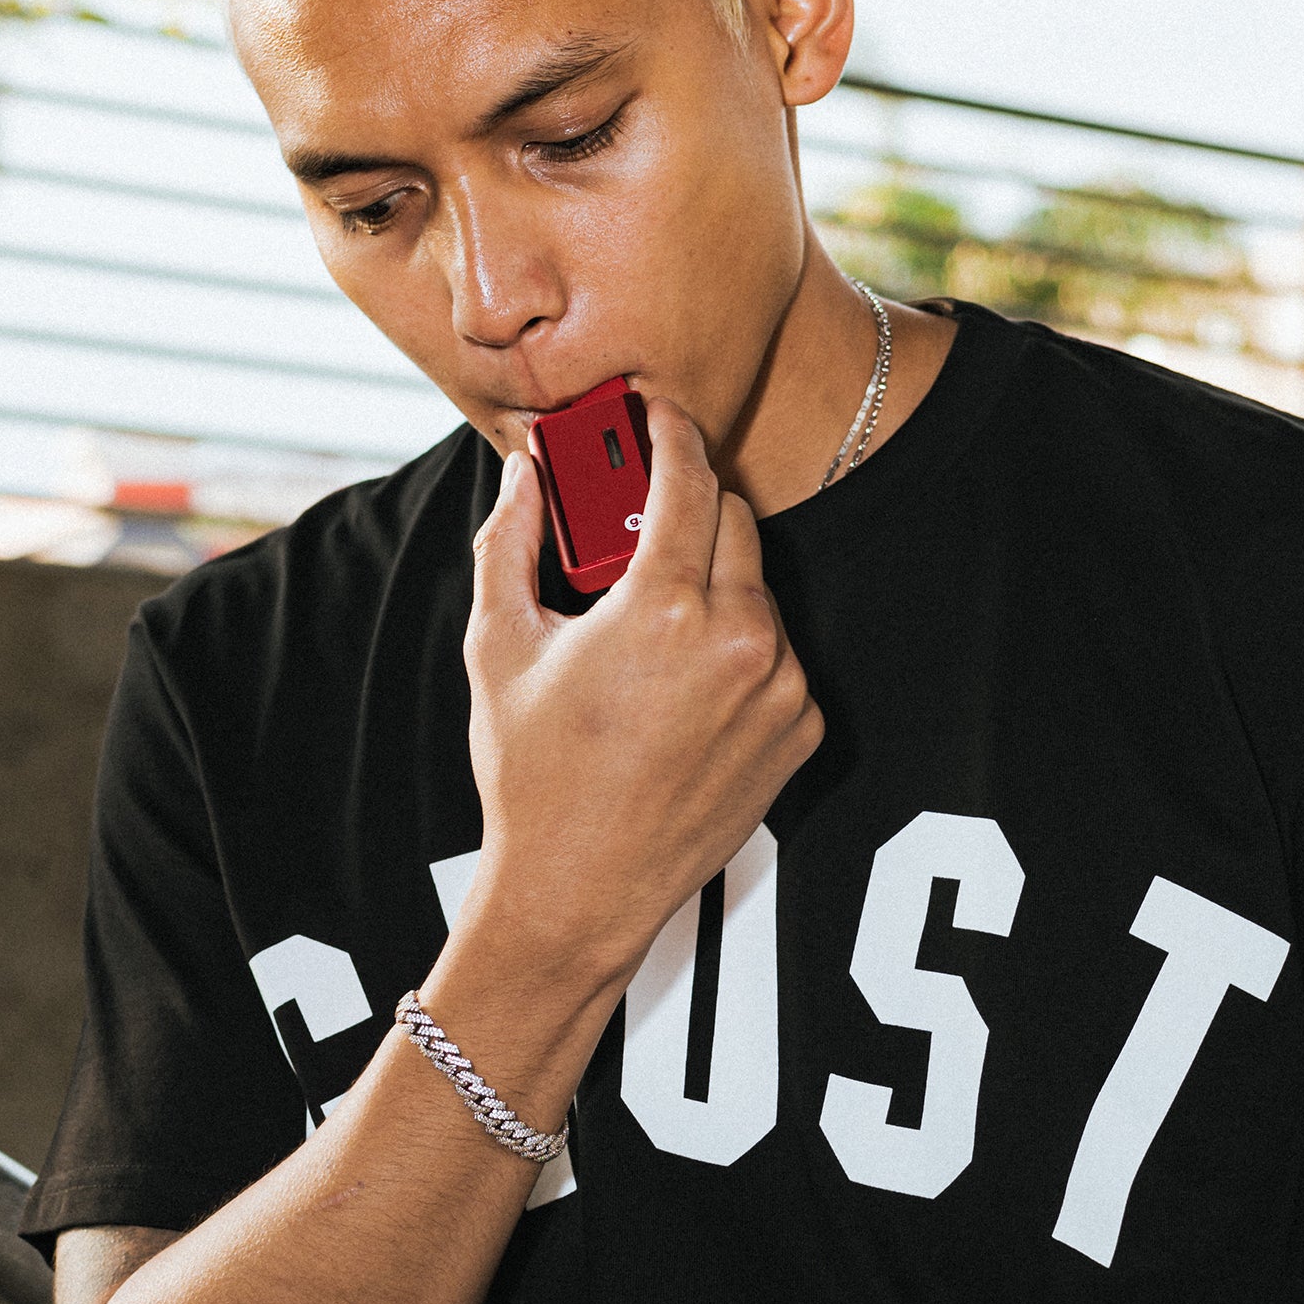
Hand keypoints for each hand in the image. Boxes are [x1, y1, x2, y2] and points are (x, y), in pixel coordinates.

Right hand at [454, 395, 822, 999]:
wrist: (579, 891)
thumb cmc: (532, 773)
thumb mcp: (500, 644)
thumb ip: (513, 539)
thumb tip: (523, 472)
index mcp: (665, 607)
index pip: (688, 476)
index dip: (669, 430)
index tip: (655, 413)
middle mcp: (740, 640)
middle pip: (734, 518)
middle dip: (687, 507)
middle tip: (636, 525)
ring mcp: (782, 687)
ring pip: (759, 586)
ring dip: (713, 581)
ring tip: (650, 627)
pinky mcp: (803, 728)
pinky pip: (779, 651)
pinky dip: (739, 646)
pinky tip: (682, 685)